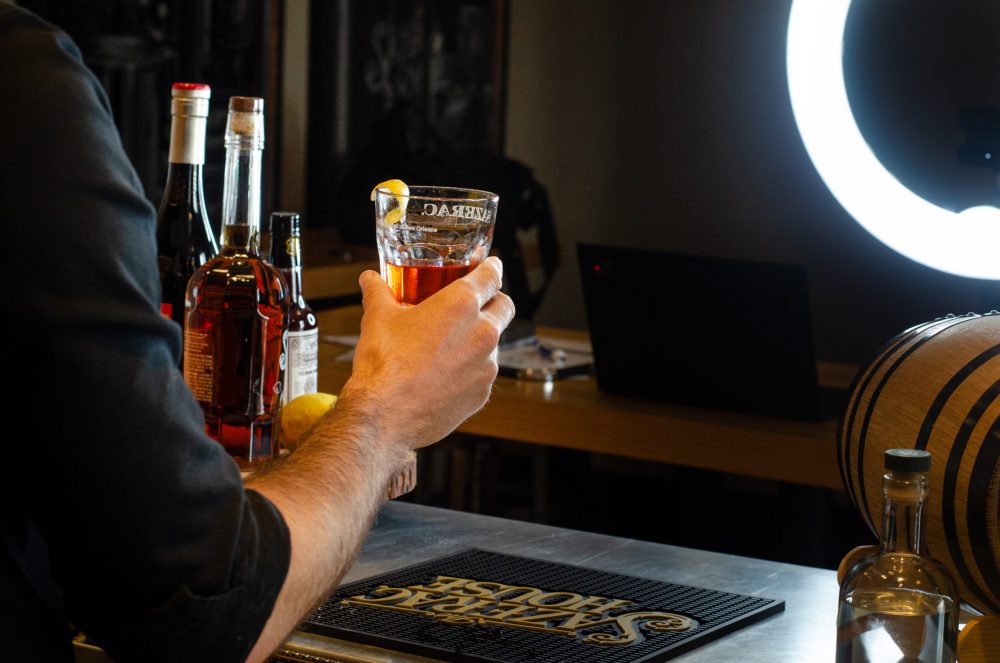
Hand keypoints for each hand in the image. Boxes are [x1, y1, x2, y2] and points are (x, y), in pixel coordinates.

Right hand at [344, 257, 514, 452]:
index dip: (491, 267)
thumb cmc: (384, 364)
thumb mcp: (378, 318)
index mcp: (461, 305)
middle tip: (477, 303)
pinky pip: (483, 373)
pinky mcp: (483, 393)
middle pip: (505, 307)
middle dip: (495, 301)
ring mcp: (487, 366)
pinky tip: (446, 374)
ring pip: (494, 343)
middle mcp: (482, 333)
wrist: (385, 416)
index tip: (490, 266)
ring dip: (479, 339)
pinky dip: (470, 369)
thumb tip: (370, 279)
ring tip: (451, 344)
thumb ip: (378, 292)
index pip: (491, 276)